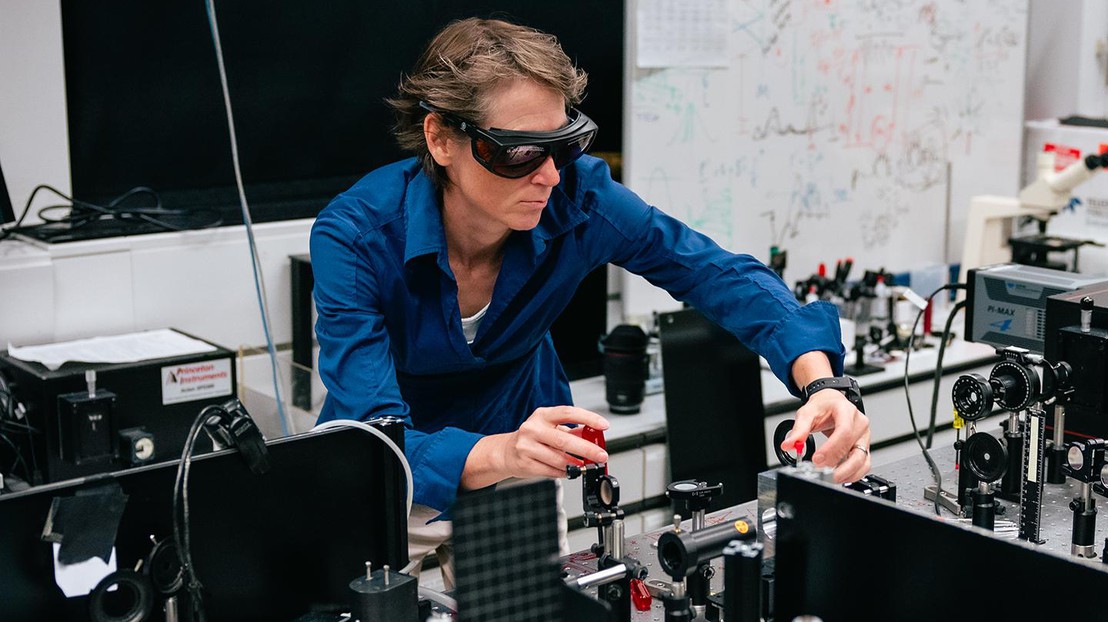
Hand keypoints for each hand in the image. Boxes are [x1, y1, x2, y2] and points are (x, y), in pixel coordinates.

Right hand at [484, 406, 610, 480]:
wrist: (507, 452)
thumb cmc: (533, 438)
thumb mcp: (551, 427)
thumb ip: (572, 431)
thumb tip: (594, 436)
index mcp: (542, 415)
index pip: (568, 413)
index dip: (588, 418)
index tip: (603, 425)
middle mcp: (532, 429)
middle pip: (564, 440)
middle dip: (587, 449)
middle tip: (600, 455)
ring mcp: (527, 447)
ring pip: (558, 459)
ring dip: (575, 464)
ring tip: (583, 465)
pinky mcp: (525, 463)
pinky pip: (551, 471)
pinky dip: (564, 472)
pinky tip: (568, 471)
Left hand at [780, 389, 870, 482]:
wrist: (832, 402)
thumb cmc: (823, 406)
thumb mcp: (807, 413)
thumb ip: (798, 430)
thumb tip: (789, 444)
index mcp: (846, 410)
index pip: (844, 431)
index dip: (831, 448)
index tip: (817, 459)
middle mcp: (859, 423)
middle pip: (855, 448)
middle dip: (837, 464)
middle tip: (822, 471)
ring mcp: (864, 436)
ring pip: (862, 459)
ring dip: (847, 472)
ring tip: (831, 477)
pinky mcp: (864, 446)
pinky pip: (864, 464)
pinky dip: (853, 473)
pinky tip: (840, 476)